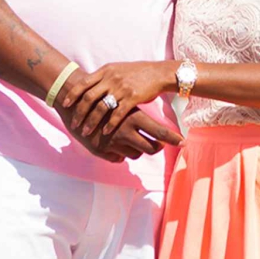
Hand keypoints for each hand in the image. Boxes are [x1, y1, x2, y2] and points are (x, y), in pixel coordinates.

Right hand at [56, 103, 181, 162]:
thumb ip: (139, 113)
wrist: (76, 104)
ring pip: (137, 153)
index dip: (172, 138)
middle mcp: (126, 131)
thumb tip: (156, 119)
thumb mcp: (123, 102)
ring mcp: (114, 142)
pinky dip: (123, 154)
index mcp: (134, 117)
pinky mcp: (103, 151)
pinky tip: (121, 146)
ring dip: (140, 149)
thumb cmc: (103, 99)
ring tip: (139, 141)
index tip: (183, 142)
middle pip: (151, 147)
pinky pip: (121, 158)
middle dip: (157, 147)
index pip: (159, 131)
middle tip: (160, 144)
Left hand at [61, 62, 175, 140]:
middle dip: (79, 112)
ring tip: (85, 132)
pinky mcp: (132, 97)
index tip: (64, 104)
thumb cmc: (137, 72)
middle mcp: (111, 78)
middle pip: (89, 97)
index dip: (73, 94)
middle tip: (73, 124)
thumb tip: (88, 84)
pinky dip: (109, 124)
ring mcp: (121, 88)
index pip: (84, 83)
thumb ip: (103, 77)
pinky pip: (117, 114)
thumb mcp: (117, 69)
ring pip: (101, 107)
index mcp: (106, 71)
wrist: (158, 73)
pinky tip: (104, 132)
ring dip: (91, 121)